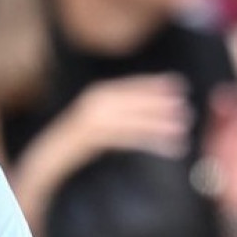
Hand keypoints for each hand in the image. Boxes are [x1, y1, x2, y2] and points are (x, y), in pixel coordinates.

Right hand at [64, 74, 191, 161]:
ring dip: (159, 125)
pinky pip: (128, 139)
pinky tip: (168, 148)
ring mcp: (92, 120)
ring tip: (182, 130)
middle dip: (160, 103)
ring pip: (133, 121)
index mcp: (99, 92)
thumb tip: (148, 106)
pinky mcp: (93, 139)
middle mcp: (95, 101)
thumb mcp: (98, 117)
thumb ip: (118, 109)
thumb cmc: (79, 138)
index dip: (154, 83)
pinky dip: (150, 142)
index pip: (131, 85)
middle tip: (185, 108)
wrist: (51, 152)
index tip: (178, 83)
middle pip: (134, 101)